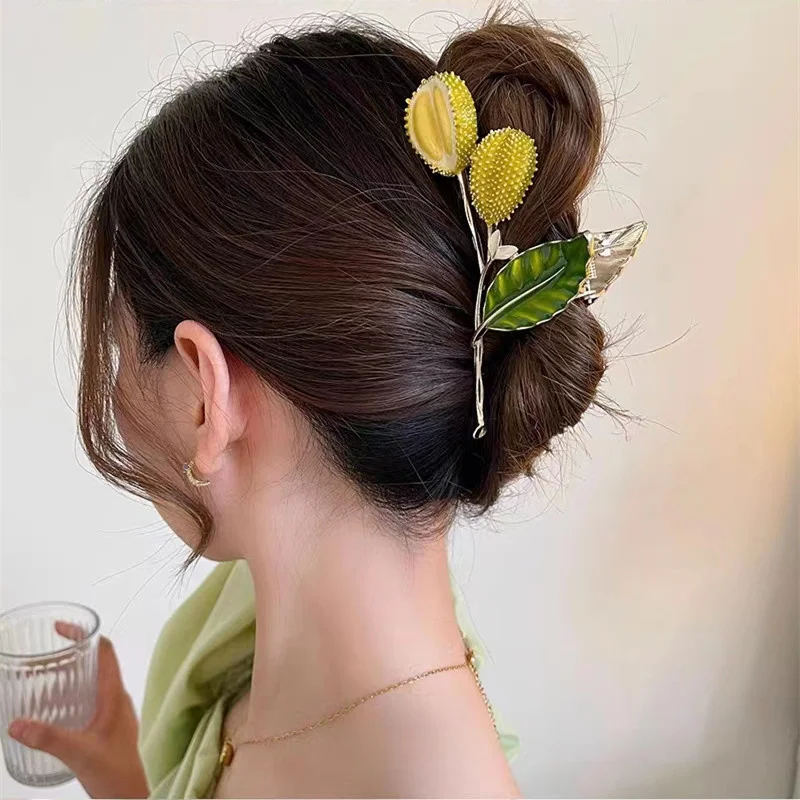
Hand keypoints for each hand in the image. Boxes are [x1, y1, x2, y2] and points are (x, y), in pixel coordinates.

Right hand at [8, 623, 148, 798]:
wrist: (134, 797)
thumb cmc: (118, 774)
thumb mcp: (79, 752)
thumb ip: (48, 738)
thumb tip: (17, 724)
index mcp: (115, 694)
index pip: (105, 650)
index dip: (85, 634)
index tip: (62, 628)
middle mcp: (117, 698)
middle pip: (99, 662)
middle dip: (73, 653)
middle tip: (46, 653)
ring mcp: (115, 712)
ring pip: (94, 682)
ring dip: (73, 675)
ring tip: (44, 678)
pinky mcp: (109, 727)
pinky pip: (92, 700)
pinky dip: (74, 696)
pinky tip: (55, 711)